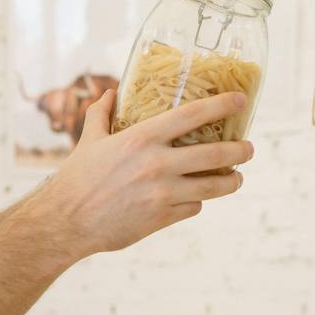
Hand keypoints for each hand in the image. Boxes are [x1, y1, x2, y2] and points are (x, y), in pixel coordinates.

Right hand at [34, 89, 254, 257]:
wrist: (66, 222)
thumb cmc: (76, 178)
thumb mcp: (89, 140)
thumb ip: (102, 114)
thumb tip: (111, 93)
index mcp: (142, 138)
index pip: (193, 115)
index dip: (222, 105)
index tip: (241, 100)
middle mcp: (158, 163)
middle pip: (216, 153)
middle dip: (241, 150)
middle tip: (248, 148)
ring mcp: (163, 193)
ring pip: (214, 185)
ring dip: (231, 181)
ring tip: (236, 177)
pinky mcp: (162, 218)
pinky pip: (194, 206)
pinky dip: (197, 201)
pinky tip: (196, 198)